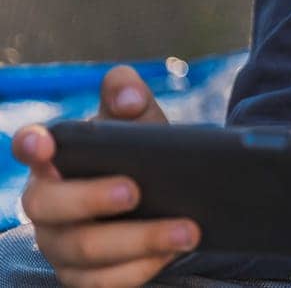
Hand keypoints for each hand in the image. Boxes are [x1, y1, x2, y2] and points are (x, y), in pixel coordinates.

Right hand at [13, 65, 197, 287]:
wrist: (158, 201)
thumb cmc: (136, 156)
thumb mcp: (139, 125)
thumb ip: (132, 100)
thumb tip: (129, 94)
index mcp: (54, 160)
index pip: (30, 148)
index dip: (31, 144)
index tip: (42, 141)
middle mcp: (47, 205)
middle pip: (52, 206)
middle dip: (93, 198)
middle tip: (134, 190)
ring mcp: (60, 245)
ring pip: (85, 250)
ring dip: (139, 240)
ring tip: (187, 230)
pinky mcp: (83, 277)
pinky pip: (104, 281)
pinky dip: (141, 268)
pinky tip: (173, 253)